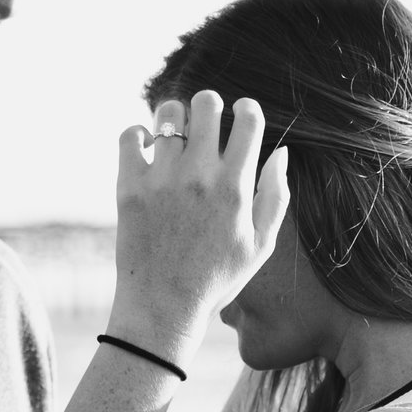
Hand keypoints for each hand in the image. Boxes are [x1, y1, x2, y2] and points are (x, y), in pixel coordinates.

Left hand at [106, 89, 289, 360]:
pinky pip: (130, 136)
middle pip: (206, 103)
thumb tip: (282, 151)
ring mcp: (162, 179)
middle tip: (204, 123)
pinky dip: (138, 135)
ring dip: (173, 118)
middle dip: (209, 105)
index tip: (240, 114)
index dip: (247, 108)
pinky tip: (146, 149)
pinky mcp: (130, 187)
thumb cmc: (216, 279)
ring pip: (167, 114)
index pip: (249, 119)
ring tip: (173, 136)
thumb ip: (276, 195)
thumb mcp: (260, 245)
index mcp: (236, 186)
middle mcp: (200, 176)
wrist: (163, 308)